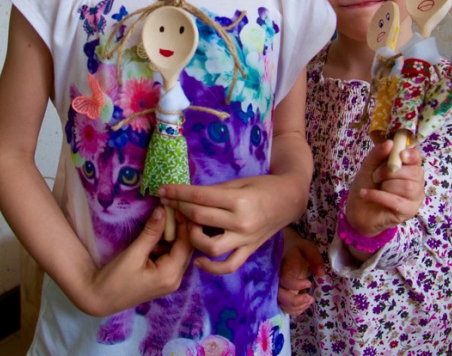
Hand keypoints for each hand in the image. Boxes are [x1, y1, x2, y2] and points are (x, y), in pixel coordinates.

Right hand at [79, 206, 193, 316]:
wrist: (100, 298)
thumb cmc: (115, 279)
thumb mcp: (133, 253)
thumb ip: (151, 232)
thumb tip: (163, 210)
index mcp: (170, 275)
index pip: (186, 244)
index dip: (184, 223)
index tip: (177, 204)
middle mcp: (175, 279)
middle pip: (187, 247)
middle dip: (180, 227)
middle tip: (171, 207)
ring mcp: (170, 280)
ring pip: (179, 251)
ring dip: (173, 234)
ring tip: (164, 216)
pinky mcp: (163, 278)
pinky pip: (171, 256)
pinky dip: (166, 243)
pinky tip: (157, 232)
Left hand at [159, 173, 302, 274]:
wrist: (289, 200)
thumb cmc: (262, 186)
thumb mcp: (238, 183)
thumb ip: (214, 192)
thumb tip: (187, 196)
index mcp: (238, 200)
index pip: (200, 197)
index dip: (178, 193)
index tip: (163, 190)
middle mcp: (241, 222)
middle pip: (200, 218)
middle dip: (179, 209)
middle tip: (167, 203)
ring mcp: (245, 240)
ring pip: (210, 247)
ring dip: (192, 237)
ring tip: (186, 227)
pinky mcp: (249, 251)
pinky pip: (228, 266)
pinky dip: (212, 268)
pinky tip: (198, 260)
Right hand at [278, 228, 323, 315]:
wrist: (285, 250)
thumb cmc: (297, 249)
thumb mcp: (307, 248)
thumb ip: (314, 257)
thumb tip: (320, 272)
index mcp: (283, 266)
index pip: (284, 279)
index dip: (295, 284)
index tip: (308, 283)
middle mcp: (277, 279)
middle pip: (279, 295)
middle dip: (294, 301)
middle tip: (310, 298)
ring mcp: (277, 288)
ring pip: (281, 304)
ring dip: (297, 307)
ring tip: (310, 300)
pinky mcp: (281, 294)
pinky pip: (284, 307)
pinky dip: (295, 310)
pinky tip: (305, 303)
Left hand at [345, 141, 424, 237]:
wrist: (357, 209)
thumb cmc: (367, 185)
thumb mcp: (369, 166)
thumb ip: (378, 154)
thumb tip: (390, 143)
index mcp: (408, 167)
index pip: (417, 158)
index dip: (411, 155)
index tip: (400, 155)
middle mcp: (416, 182)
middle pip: (415, 173)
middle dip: (391, 172)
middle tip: (376, 176)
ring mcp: (414, 198)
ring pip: (408, 187)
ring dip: (386, 185)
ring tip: (374, 185)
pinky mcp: (408, 212)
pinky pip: (397, 201)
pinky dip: (379, 196)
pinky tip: (367, 193)